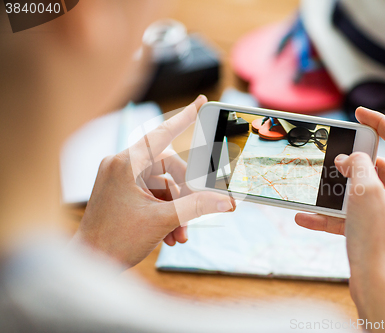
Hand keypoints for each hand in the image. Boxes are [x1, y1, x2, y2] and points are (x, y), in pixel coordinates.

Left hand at [73, 95, 234, 268]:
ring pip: (162, 185)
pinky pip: (151, 194)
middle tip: (196, 214)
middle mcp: (121, 166)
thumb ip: (197, 206)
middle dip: (185, 194)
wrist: (89, 263)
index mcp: (126, 164)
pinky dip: (164, 211)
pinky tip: (171, 234)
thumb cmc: (115, 241)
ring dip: (176, 209)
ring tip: (181, 234)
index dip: (185, 117)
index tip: (201, 101)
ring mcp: (120, 179)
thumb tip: (225, 201)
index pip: (162, 133)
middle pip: (168, 168)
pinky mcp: (120, 191)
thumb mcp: (163, 221)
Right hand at [295, 107, 384, 327]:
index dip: (378, 121)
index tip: (358, 112)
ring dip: (337, 191)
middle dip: (352, 162)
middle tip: (334, 157)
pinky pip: (352, 215)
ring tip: (317, 188)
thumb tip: (349, 160)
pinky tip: (305, 217)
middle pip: (378, 167)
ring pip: (362, 192)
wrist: (377, 285)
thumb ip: (357, 165)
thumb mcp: (365, 190)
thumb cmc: (377, 237)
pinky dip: (332, 215)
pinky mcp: (377, 230)